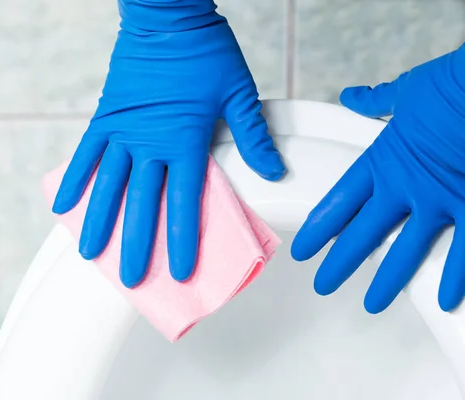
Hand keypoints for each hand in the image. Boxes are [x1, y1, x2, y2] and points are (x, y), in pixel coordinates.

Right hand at [52, 1, 284, 287]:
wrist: (167, 15)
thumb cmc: (205, 51)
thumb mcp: (239, 91)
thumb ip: (253, 135)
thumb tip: (274, 171)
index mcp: (184, 140)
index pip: (184, 201)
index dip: (182, 238)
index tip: (178, 271)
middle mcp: (148, 143)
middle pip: (141, 203)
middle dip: (137, 244)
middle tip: (132, 280)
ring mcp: (122, 131)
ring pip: (108, 185)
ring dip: (98, 222)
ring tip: (89, 254)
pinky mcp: (105, 117)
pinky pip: (86, 153)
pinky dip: (75, 178)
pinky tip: (64, 204)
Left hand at [292, 45, 464, 312]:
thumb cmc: (449, 84)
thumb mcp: (404, 91)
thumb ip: (376, 101)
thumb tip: (353, 96)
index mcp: (381, 161)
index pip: (340, 203)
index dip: (319, 229)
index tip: (303, 250)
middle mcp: (403, 187)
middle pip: (362, 234)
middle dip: (340, 263)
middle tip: (323, 285)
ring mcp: (438, 200)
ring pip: (405, 251)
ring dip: (387, 281)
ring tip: (372, 303)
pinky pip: (462, 250)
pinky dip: (453, 277)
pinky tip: (444, 300)